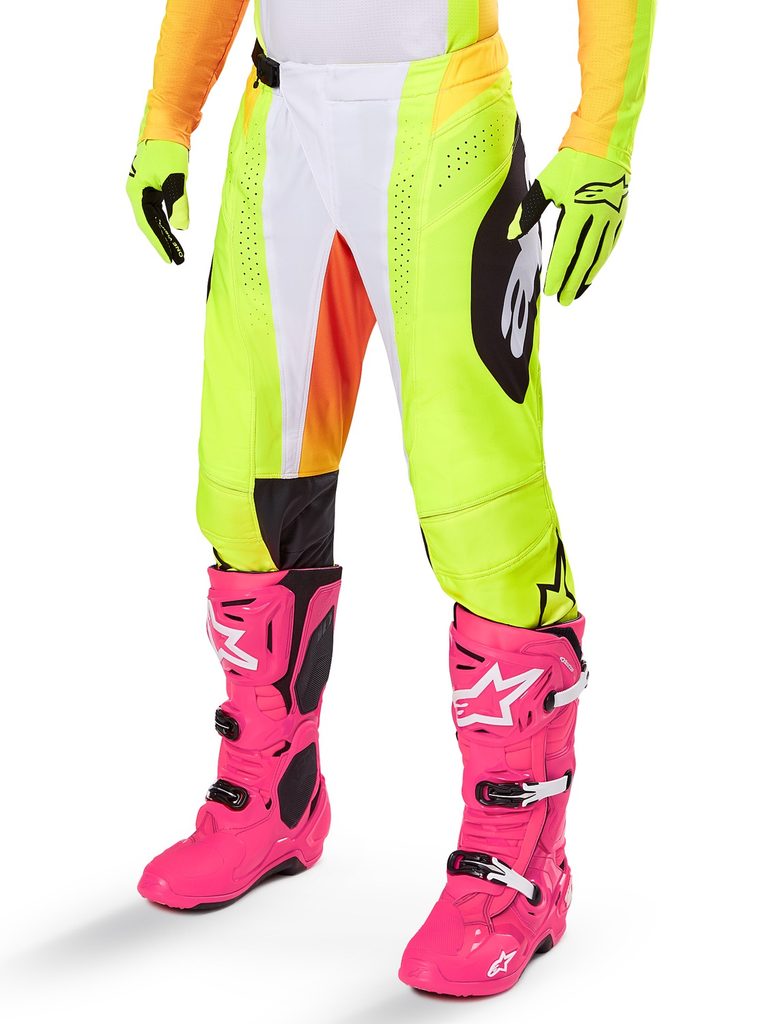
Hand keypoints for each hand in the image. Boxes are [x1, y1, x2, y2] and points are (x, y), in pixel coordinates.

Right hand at [126, 140, 188, 264]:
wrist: (167, 121)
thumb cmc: (167, 147)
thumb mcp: (175, 177)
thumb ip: (178, 203)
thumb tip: (181, 227)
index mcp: (137, 190)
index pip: (147, 224)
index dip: (158, 243)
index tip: (169, 259)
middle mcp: (138, 190)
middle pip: (150, 222)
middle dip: (163, 241)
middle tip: (177, 259)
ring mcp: (146, 186)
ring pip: (155, 215)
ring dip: (166, 232)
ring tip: (177, 249)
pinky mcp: (155, 181)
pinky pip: (160, 206)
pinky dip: (167, 219)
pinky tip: (174, 228)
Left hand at [509, 149, 628, 305]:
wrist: (605, 142)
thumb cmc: (570, 163)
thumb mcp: (545, 185)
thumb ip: (528, 212)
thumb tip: (511, 235)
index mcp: (578, 210)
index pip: (566, 250)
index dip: (558, 273)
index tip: (551, 290)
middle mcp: (598, 217)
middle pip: (584, 259)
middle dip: (572, 283)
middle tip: (563, 301)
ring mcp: (612, 218)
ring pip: (599, 255)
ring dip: (587, 277)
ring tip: (576, 293)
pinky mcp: (620, 216)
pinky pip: (609, 245)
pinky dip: (600, 262)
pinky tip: (592, 273)